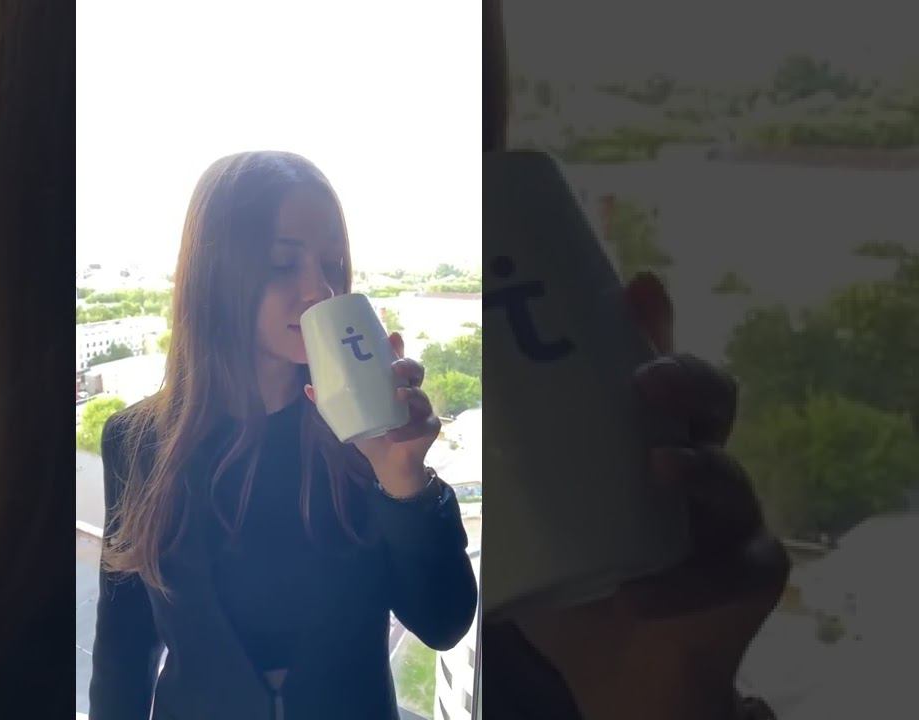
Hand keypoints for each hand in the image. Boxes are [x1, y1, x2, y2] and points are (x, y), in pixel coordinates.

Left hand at [304, 332, 440, 496]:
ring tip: (398, 395)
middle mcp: (411, 392)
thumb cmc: (371, 433)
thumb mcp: (350, 416)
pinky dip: (407, 430)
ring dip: (411, 394)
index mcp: (394, 384)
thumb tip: (308, 387)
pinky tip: (394, 434)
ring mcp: (422, 409)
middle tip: (394, 367)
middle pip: (416, 371)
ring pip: (422, 395)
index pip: (398, 360)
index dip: (397, 347)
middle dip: (407, 364)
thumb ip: (331, 402)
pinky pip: (422, 425)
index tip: (392, 336)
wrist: (387, 463)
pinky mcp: (428, 428)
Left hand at [515, 273, 790, 719]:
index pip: (660, 372)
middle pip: (712, 400)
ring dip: (696, 468)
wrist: (612, 667)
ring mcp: (730, 517)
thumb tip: (430, 418)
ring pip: (732, 474)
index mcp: (649, 439)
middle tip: (646, 380)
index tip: (637, 288)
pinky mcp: (748, 573)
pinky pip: (730, 568)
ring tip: (657, 470)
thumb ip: (504, 472)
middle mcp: (698, 464)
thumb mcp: (535, 518)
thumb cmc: (577, 580)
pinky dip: (683, 582)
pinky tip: (636, 596)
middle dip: (685, 378)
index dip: (655, 328)